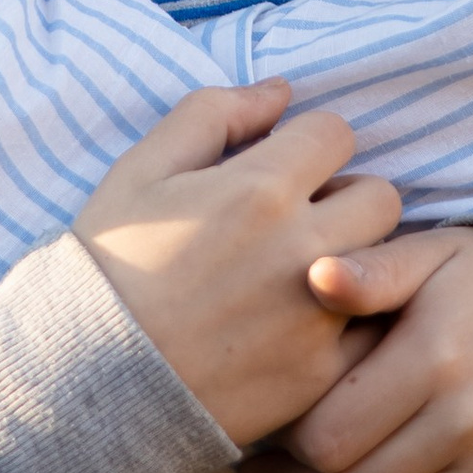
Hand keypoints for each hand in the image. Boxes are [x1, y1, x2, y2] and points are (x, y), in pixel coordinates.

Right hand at [73, 83, 400, 449]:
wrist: (85, 380)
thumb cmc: (109, 265)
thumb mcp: (141, 170)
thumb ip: (213, 114)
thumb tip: (279, 92)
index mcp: (262, 188)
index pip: (336, 133)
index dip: (308, 145)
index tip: (282, 170)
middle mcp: (304, 248)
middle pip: (379, 197)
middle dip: (346, 199)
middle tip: (302, 223)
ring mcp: (318, 316)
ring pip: (386, 265)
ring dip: (357, 259)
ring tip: (307, 275)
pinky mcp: (321, 375)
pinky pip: (374, 331)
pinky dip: (352, 323)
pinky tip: (306, 326)